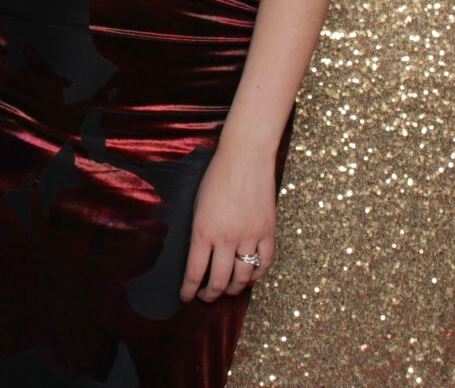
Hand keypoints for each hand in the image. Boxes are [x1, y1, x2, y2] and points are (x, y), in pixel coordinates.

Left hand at [179, 139, 276, 302]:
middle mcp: (227, 237)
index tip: (185, 297)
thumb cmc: (216, 177)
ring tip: (226, 290)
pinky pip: (264, 264)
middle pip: (219, 281)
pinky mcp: (268, 232)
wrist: (245, 157)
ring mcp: (250, 236)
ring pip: (243, 277)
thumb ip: (199, 233)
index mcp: (204, 230)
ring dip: (233, 289)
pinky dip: (257, 276)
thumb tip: (199, 258)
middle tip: (205, 297)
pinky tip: (248, 277)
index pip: (195, 272)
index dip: (189, 290)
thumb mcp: (197, 205)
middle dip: (210, 295)